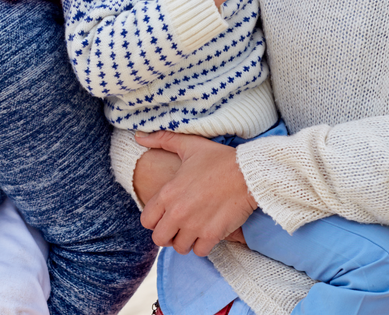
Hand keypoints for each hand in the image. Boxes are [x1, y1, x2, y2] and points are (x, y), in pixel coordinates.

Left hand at [135, 131, 256, 256]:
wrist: (249, 173)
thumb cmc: (219, 158)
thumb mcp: (189, 145)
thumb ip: (162, 140)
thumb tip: (139, 137)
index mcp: (168, 193)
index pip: (146, 221)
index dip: (155, 220)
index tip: (166, 216)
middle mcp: (177, 212)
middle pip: (160, 239)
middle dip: (168, 234)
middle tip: (179, 226)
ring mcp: (194, 225)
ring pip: (179, 248)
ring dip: (186, 241)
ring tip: (194, 229)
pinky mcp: (212, 235)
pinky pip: (199, 251)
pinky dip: (203, 246)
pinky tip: (208, 233)